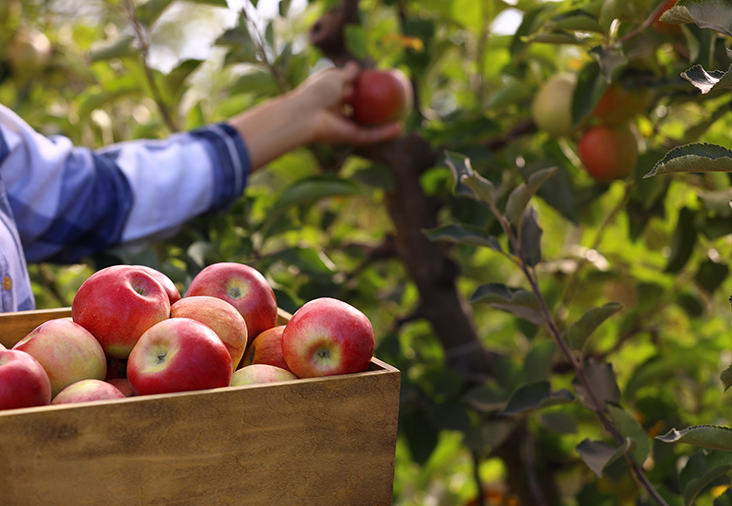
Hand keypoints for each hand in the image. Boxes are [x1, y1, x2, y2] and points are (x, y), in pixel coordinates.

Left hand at [228, 62, 403, 170]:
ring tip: (402, 118)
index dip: (363, 87)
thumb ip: (347, 73)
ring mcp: (344, 126)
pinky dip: (384, 133)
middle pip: (360, 110)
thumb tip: (357, 66)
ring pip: (368, 127)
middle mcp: (338, 113)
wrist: (304, 115)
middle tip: (393, 101)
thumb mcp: (333, 77)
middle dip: (374, 108)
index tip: (379, 82)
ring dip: (385, 125)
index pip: (350, 91)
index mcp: (331, 97)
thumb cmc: (316, 93)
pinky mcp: (349, 138)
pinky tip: (399, 128)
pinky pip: (370, 135)